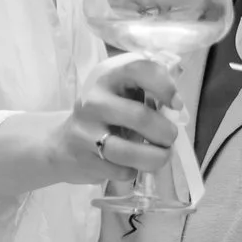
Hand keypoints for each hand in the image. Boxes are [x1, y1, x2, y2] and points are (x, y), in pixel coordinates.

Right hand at [61, 52, 179, 181]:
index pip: (139, 70)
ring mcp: (86, 132)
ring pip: (128, 152)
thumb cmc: (105, 117)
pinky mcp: (84, 160)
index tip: (176, 105)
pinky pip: (120, 171)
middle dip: (165, 133)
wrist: (64, 145)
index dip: (164, 86)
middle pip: (140, 117)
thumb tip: (177, 108)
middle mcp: (94, 102)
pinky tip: (132, 166)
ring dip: (155, 158)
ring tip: (161, 157)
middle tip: (170, 139)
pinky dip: (133, 171)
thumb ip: (148, 93)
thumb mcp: (121, 96)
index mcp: (108, 79)